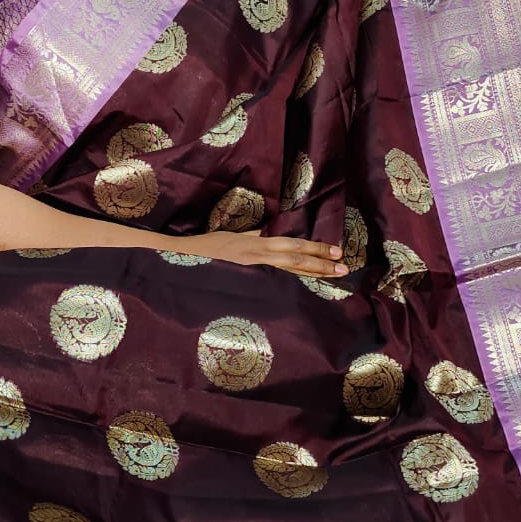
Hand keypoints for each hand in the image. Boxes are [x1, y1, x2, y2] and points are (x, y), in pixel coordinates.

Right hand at [181, 231, 347, 277]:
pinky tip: (305, 286)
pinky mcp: (243, 278)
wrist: (175, 259)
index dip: (315, 249)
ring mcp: (250, 269)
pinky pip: (271, 279)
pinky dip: (291, 281)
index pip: (292, 246)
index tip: (336, 251)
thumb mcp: (231, 238)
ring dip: (314, 271)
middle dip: (322, 262)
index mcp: (255, 244)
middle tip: (345, 266)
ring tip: (335, 273)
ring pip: (288, 269)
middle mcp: (256, 255)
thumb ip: (253, 238)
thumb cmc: (202, 249)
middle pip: (296, 257)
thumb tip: (270, 235)